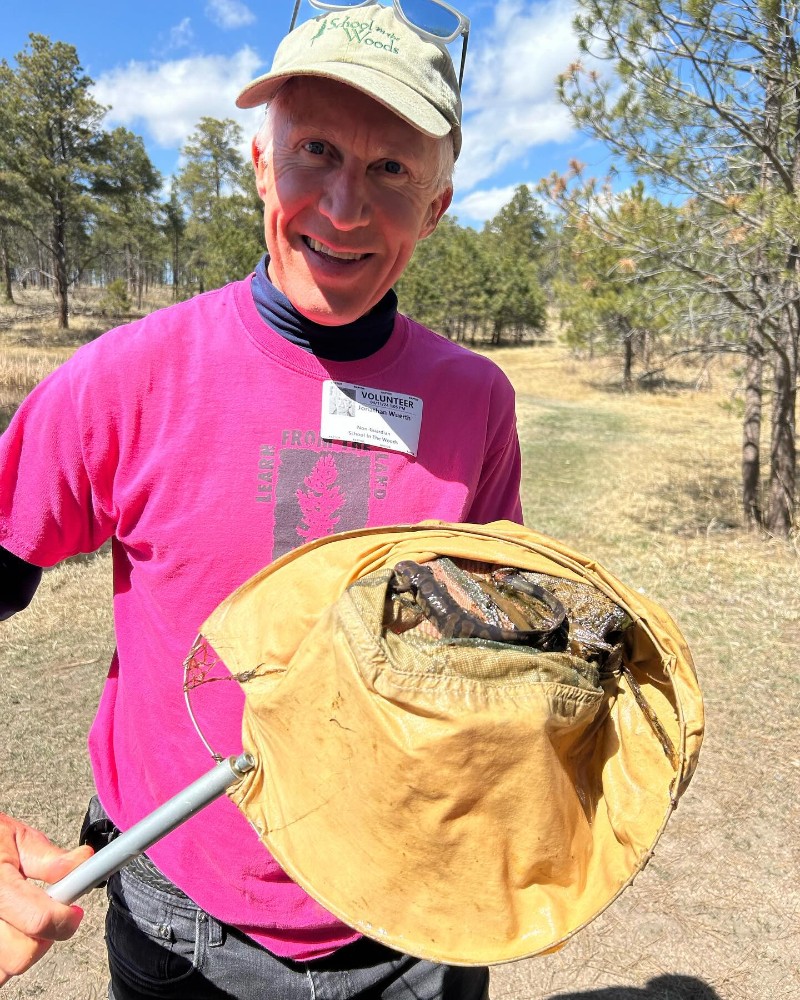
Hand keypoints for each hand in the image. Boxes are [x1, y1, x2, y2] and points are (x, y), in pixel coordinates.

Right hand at [0, 813, 92, 985]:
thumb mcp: (15, 837)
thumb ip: (48, 858)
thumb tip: (82, 860)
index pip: (39, 920)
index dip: (65, 919)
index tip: (74, 912)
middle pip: (22, 954)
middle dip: (43, 936)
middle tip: (48, 913)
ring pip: (5, 968)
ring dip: (22, 948)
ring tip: (23, 920)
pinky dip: (6, 958)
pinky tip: (12, 934)